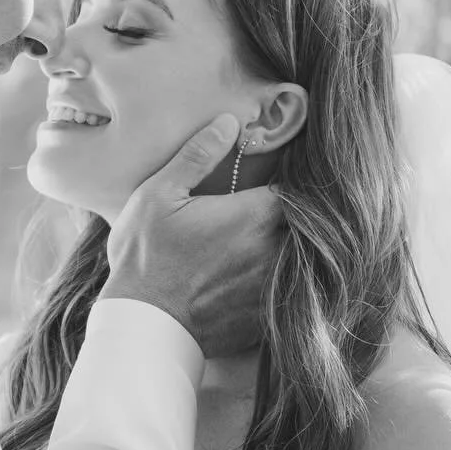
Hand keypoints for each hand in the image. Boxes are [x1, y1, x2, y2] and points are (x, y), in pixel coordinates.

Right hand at [102, 114, 280, 357]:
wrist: (143, 327)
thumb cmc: (145, 257)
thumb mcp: (159, 195)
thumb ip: (197, 156)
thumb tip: (230, 122)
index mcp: (254, 215)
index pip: (297, 188)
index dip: (293, 181)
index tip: (280, 178)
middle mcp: (274, 250)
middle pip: (307, 225)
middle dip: (298, 215)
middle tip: (277, 209)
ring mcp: (275, 287)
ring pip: (303, 260)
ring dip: (293, 250)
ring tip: (272, 243)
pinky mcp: (268, 317)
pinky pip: (290, 294)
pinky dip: (283, 284)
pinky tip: (260, 279)